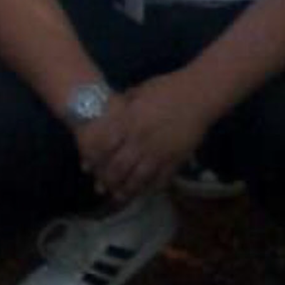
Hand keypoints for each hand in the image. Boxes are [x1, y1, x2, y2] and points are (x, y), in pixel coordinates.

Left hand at [75, 70, 212, 202]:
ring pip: (137, 179)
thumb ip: (124, 103)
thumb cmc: (168, 88)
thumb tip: (110, 110)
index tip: (86, 166)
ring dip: (125, 190)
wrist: (199, 95)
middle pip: (117, 167)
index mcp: (130, 121)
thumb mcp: (140, 91)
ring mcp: (159, 152)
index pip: (104, 146)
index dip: (93, 158)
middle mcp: (141, 140)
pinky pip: (159, 180)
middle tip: (99, 186)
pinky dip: (149, 189)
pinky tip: (143, 192)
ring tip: (117, 196)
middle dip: (106, 180)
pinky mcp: (175, 160)